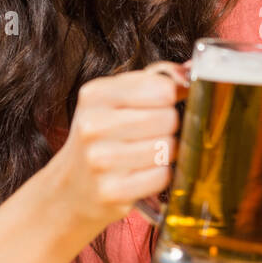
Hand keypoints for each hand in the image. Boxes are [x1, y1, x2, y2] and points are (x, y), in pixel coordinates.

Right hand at [48, 62, 187, 237]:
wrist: (71, 187)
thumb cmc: (102, 138)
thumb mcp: (116, 99)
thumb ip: (154, 80)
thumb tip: (190, 71)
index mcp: (95, 95)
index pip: (162, 88)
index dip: (171, 97)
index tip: (162, 104)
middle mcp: (93, 125)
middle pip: (168, 118)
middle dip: (169, 126)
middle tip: (154, 133)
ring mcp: (101, 160)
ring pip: (167, 147)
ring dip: (166, 152)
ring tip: (148, 153)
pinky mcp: (112, 191)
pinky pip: (162, 176)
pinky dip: (160, 175)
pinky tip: (143, 173)